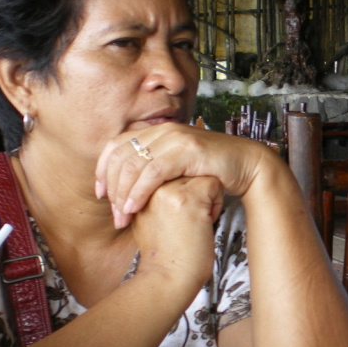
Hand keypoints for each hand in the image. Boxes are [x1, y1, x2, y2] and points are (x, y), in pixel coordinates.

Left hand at [95, 123, 271, 227]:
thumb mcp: (178, 168)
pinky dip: (140, 191)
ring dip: (124, 193)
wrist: (247, 165)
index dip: (102, 170)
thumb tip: (128, 185)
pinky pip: (154, 171)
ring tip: (122, 216)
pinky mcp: (188, 149)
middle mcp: (163, 130)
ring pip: (135, 164)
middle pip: (121, 156)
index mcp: (156, 131)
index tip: (100, 194)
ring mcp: (175, 137)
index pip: (116, 146)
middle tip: (113, 214)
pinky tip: (135, 208)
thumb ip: (155, 170)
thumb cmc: (213, 171)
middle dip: (112, 187)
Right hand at [131, 175, 221, 297]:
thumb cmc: (164, 253)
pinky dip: (216, 204)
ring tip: (193, 222)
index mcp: (137, 188)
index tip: (177, 218)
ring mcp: (168, 189)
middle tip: (186, 221)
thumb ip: (151, 194)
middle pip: (185, 168)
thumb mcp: (146, 219)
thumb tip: (170, 176)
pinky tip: (204, 223)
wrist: (167, 279)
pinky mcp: (188, 197)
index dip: (181, 190)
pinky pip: (213, 184)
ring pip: (200, 173)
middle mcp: (150, 185)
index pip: (169, 169)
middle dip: (193, 189)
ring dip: (204, 196)